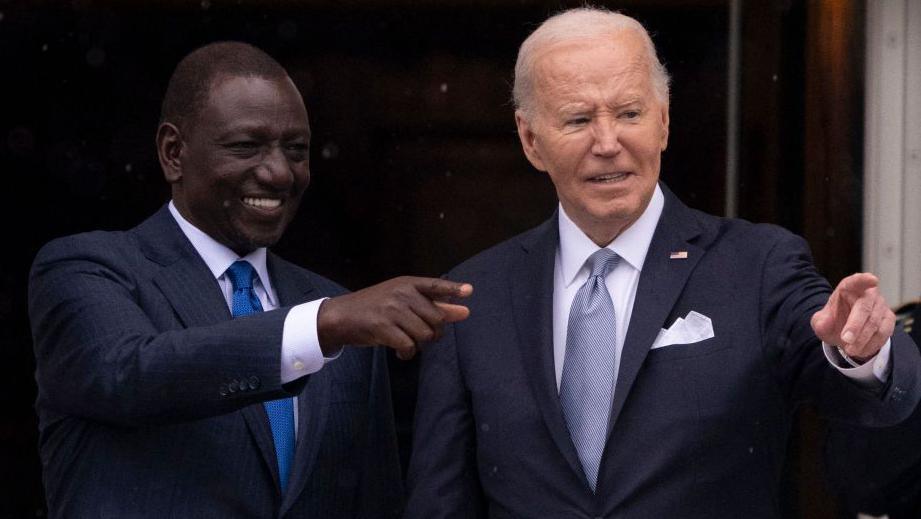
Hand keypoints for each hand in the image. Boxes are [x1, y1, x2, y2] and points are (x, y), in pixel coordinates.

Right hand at [317, 276, 472, 359]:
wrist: (341, 317)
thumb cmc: (375, 309)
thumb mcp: (402, 302)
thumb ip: (433, 306)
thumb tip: (465, 312)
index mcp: (407, 283)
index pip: (435, 285)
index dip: (453, 289)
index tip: (469, 291)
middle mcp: (402, 293)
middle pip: (436, 320)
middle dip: (433, 333)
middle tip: (420, 336)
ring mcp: (392, 309)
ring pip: (424, 335)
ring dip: (419, 345)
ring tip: (407, 342)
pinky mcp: (383, 327)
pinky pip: (409, 346)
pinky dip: (407, 354)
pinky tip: (400, 352)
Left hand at [810, 273, 894, 362]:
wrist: (846, 333)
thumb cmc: (834, 321)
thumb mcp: (821, 323)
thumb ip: (820, 322)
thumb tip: (826, 322)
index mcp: (848, 287)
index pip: (856, 281)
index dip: (864, 280)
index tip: (872, 280)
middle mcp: (867, 293)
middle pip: (864, 308)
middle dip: (855, 326)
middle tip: (845, 340)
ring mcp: (880, 305)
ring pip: (875, 323)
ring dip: (862, 339)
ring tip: (849, 350)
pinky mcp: (889, 319)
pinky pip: (884, 333)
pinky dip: (872, 344)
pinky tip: (860, 351)